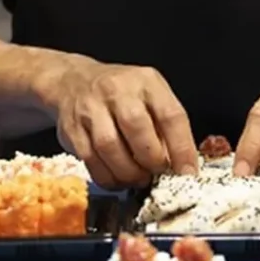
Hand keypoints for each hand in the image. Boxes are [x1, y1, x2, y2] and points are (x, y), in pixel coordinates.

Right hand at [41, 57, 198, 187]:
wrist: (74, 81)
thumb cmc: (122, 93)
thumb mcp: (151, 94)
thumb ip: (164, 125)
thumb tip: (177, 164)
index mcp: (146, 82)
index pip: (170, 115)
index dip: (181, 148)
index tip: (187, 172)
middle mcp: (117, 90)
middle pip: (137, 128)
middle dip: (151, 160)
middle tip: (157, 174)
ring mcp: (91, 108)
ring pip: (110, 146)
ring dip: (129, 172)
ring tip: (139, 178)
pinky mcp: (72, 128)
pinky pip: (90, 159)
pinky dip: (108, 176)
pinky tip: (118, 179)